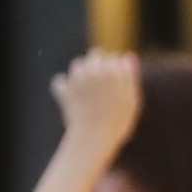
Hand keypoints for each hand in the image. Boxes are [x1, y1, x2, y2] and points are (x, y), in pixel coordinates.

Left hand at [49, 50, 144, 168]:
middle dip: (99, 64)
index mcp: (113, 70)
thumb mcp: (131, 99)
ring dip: (82, 72)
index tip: (120, 82)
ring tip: (89, 90)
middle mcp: (93, 70)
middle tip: (104, 83)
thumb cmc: (118, 121)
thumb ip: (129, 76)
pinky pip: (60, 81)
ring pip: (77, 64)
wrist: (94, 136)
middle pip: (95, 55)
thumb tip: (128, 56)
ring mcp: (76, 79)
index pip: (115, 58)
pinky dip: (64, 86)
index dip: (118, 69)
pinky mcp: (63, 89)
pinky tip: (72, 96)